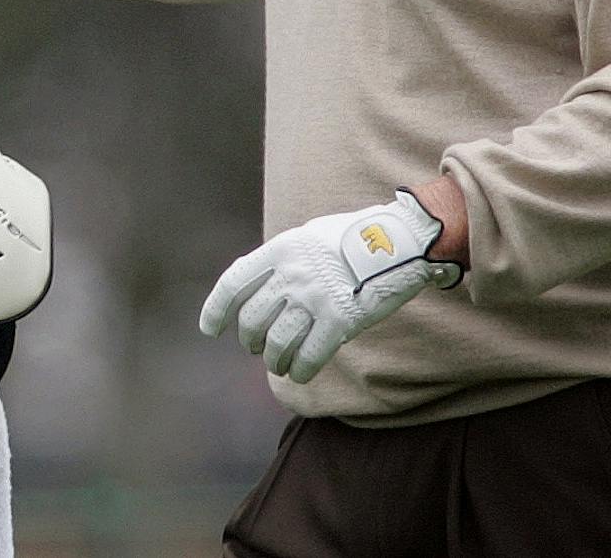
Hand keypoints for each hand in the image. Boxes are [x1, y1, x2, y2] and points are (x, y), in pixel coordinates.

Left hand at [199, 189, 462, 383]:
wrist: (401, 240)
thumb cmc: (354, 237)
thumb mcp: (308, 236)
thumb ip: (283, 261)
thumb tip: (260, 290)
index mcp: (280, 249)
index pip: (234, 283)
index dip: (216, 309)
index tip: (209, 329)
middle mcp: (292, 275)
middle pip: (252, 319)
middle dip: (250, 339)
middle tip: (258, 346)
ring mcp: (315, 299)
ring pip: (277, 342)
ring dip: (273, 359)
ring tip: (278, 363)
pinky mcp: (341, 321)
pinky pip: (310, 357)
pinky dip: (299, 370)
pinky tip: (299, 373)